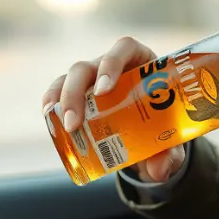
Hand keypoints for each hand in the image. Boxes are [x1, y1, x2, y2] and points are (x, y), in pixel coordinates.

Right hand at [43, 36, 186, 182]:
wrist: (150, 138)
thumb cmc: (162, 126)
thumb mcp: (169, 141)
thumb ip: (169, 153)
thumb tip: (159, 170)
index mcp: (141, 64)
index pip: (124, 48)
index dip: (112, 62)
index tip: (105, 89)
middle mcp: (113, 66)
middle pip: (89, 66)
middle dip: (77, 92)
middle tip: (76, 122)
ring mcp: (93, 78)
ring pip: (71, 78)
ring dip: (63, 100)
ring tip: (64, 126)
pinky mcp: (79, 93)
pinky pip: (59, 90)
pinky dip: (51, 102)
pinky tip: (49, 118)